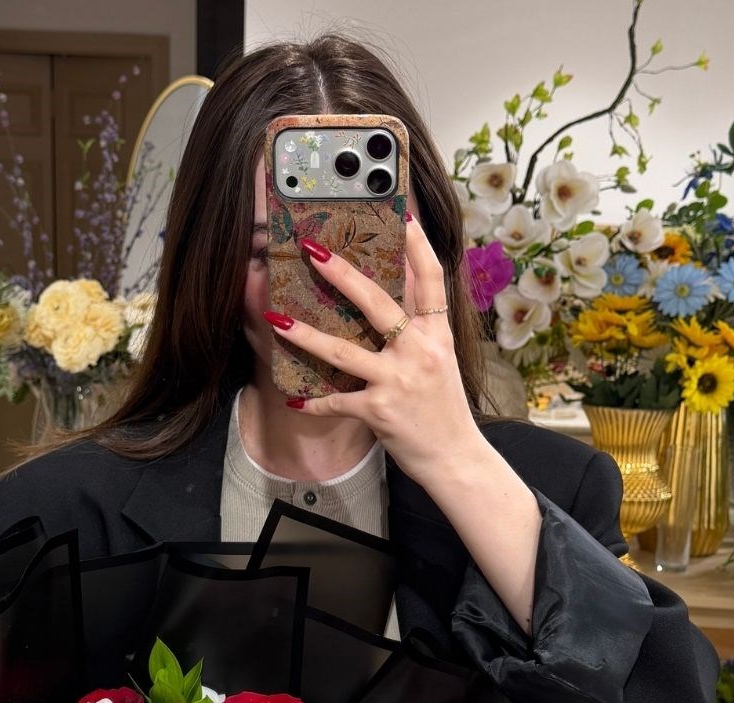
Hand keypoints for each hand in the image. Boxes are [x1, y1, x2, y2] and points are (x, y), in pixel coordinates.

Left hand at [264, 215, 479, 480]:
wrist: (455, 458)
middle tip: (313, 250)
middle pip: (378, 303)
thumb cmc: (443, 409)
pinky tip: (294, 398)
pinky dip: (314, 402)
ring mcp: (398, 380)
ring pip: (344, 352)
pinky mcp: (380, 411)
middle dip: (342, 275)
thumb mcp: (440, 361)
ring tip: (277, 320)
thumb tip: (390, 300)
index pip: (431, 279)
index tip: (402, 213)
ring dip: (306, 336)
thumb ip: (418, 331)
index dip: (417, 244)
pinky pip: (338, 402)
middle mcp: (420, 351)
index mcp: (437, 334)